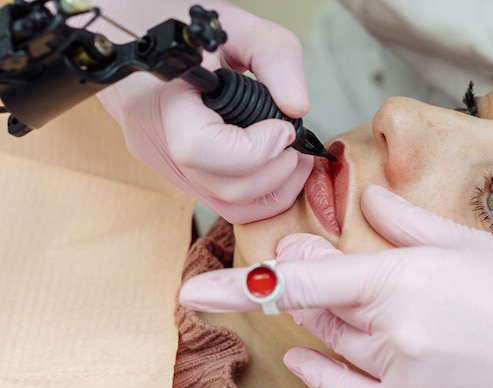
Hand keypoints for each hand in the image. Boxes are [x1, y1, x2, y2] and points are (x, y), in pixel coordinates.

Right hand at [93, 0, 312, 222]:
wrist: (141, 34)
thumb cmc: (185, 28)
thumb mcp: (237, 25)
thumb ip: (275, 57)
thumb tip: (298, 108)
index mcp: (162, 100)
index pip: (200, 150)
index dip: (254, 149)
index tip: (283, 128)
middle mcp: (157, 142)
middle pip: (222, 189)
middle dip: (273, 174)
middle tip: (295, 145)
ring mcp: (165, 163)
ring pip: (224, 204)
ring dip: (270, 189)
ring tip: (291, 156)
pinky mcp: (178, 173)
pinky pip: (220, 199)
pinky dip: (256, 190)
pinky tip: (273, 163)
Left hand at [179, 185, 492, 387]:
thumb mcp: (475, 247)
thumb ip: (408, 222)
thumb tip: (367, 202)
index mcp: (406, 283)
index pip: (301, 283)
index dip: (242, 285)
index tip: (196, 288)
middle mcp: (394, 337)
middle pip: (318, 310)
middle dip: (301, 284)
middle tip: (299, 257)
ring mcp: (402, 385)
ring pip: (334, 347)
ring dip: (318, 322)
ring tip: (313, 300)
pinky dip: (324, 370)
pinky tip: (305, 355)